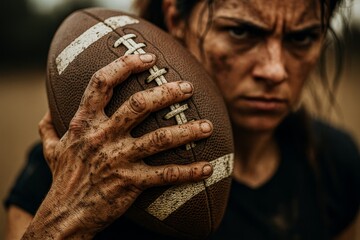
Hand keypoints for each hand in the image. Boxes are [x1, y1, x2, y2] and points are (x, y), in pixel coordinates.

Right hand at [22, 54, 212, 238]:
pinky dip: (188, 172)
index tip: (148, 57)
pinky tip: (208, 168)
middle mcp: (102, 137)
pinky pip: (165, 175)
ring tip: (207, 126)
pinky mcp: (131, 183)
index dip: (125, 65)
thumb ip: (48, 128)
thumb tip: (46, 111)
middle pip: (139, 105)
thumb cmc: (63, 179)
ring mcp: (118, 160)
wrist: (64, 216)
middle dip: (167, 93)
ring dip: (187, 131)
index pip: (102, 83)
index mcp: (84, 124)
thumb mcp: (50, 149)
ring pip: (159, 139)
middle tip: (188, 87)